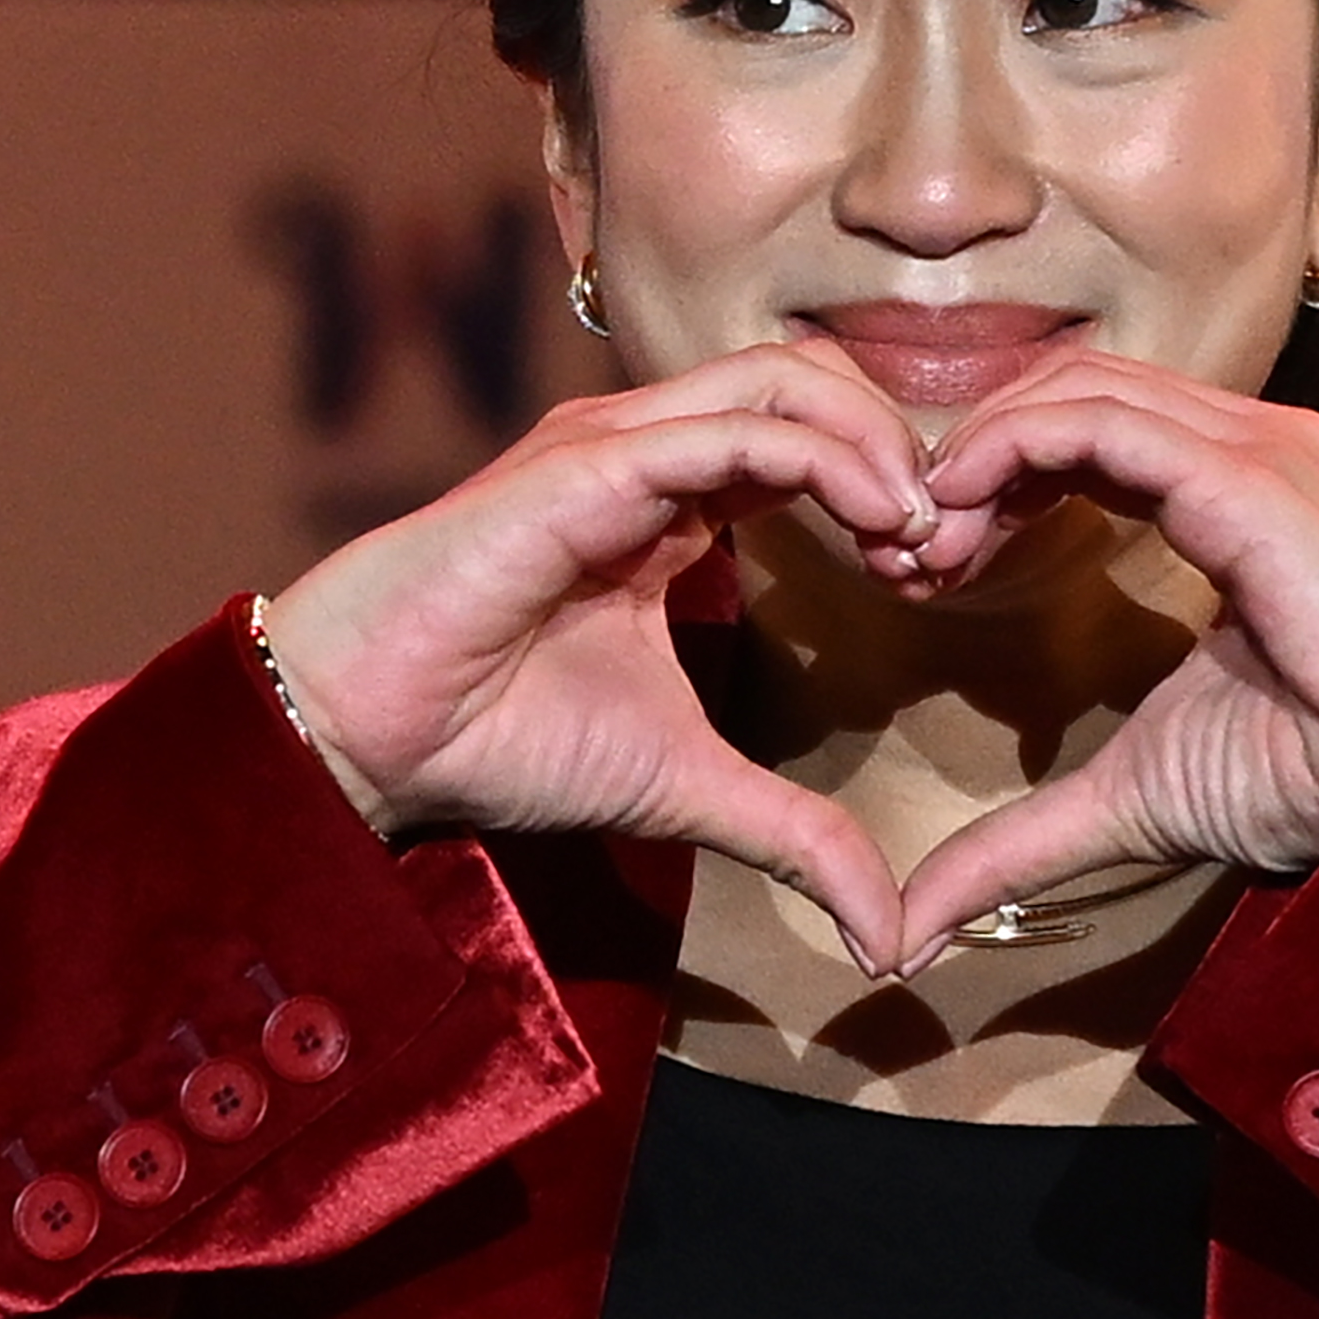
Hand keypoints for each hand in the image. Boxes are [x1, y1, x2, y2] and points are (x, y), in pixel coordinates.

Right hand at [259, 341, 933, 970]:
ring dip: (874, 445)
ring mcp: (614, 443)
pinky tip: (876, 522)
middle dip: (899, 450)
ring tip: (919, 529)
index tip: (933, 574)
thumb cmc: (503, 739)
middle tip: (945, 542)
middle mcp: (647, 448)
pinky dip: (820, 460)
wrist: (373, 737)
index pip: (810, 436)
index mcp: (672, 498)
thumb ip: (796, 837)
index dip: (888, 488)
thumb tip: (889, 934)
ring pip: (781, 383)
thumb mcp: (688, 788)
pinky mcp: (585, 463)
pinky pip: (726, 431)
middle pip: (812, 383)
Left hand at [890, 352, 1318, 973]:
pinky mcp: (1252, 476)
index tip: (930, 561)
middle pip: (1075, 393)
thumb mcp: (1127, 799)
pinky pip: (1107, 423)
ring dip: (983, 451)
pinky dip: (1017, 447)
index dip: (997, 476)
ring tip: (927, 536)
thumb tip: (916, 931)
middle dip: (976, 459)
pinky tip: (966, 503)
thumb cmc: (1307, 778)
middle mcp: (1253, 447)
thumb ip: (1018, 841)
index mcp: (1238, 489)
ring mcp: (1261, 449)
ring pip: (1082, 393)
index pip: (1092, 428)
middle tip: (911, 549)